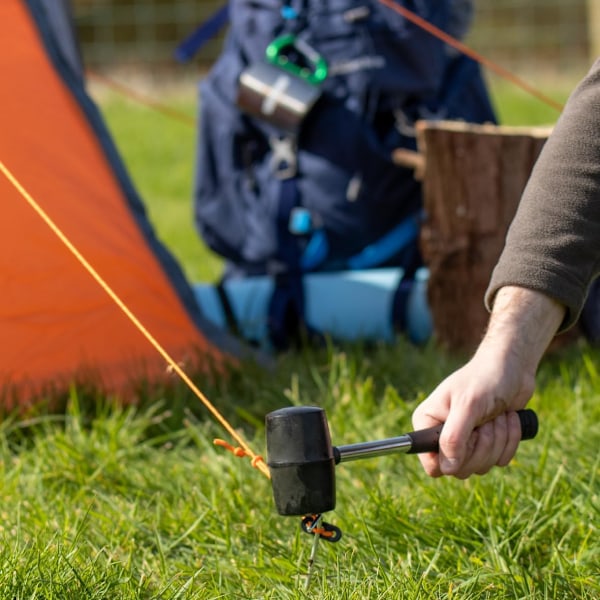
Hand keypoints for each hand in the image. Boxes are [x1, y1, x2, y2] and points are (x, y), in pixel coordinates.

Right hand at [412, 345, 533, 477]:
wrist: (512, 368)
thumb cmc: (485, 379)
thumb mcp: (467, 405)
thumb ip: (453, 437)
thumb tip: (447, 468)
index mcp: (428, 423)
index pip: (432, 464)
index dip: (453, 459)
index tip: (468, 437)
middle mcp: (442, 435)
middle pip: (460, 468)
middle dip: (482, 445)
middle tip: (486, 420)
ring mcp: (466, 441)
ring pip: (482, 466)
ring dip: (498, 440)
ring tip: (497, 415)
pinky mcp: (486, 444)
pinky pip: (499, 461)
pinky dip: (509, 440)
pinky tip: (507, 419)